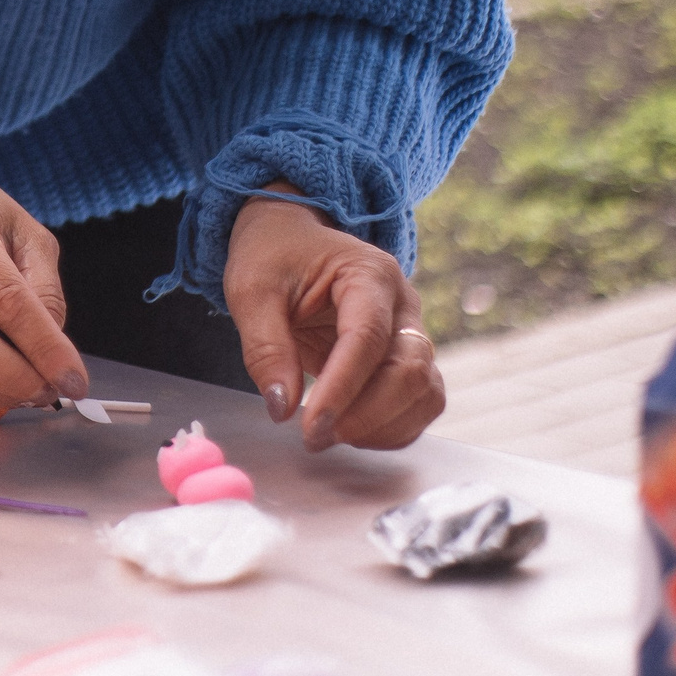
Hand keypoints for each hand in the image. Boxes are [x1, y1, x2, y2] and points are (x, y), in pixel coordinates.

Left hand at [224, 187, 440, 450]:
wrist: (291, 238)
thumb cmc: (273, 256)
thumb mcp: (251, 290)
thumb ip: (265, 347)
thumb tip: (281, 407)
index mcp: (368, 273)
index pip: (367, 337)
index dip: (342, 388)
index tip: (310, 425)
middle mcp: (403, 304)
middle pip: (410, 370)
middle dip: (366, 415)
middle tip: (314, 437)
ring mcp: (411, 333)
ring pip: (425, 393)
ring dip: (382, 427)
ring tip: (329, 435)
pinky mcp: (407, 360)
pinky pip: (418, 404)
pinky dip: (391, 428)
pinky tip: (350, 432)